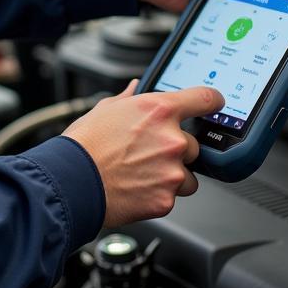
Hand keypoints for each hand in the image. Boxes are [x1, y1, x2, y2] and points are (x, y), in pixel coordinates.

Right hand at [63, 81, 225, 226]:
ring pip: (188, 176)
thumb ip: (128, 99)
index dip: (213, 101)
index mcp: (159, 110)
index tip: (216, 103)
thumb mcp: (104, 109)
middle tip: (148, 155)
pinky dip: (158, 195)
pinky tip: (136, 190)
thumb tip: (135, 88)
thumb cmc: (84, 145)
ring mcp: (172, 171)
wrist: (71, 181)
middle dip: (176, 151)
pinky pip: (172, 196)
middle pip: (193, 145)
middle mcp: (172, 139)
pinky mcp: (166, 199)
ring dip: (172, 176)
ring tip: (141, 175)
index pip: (204, 99)